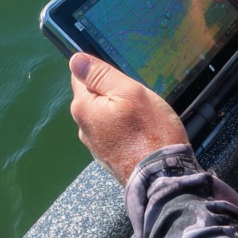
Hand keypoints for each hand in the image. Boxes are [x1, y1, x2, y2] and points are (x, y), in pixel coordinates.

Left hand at [69, 53, 188, 183]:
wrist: (162, 177)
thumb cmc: (149, 131)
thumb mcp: (129, 92)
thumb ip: (101, 75)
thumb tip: (75, 60)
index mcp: (83, 107)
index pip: (80, 76)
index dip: (100, 72)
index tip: (121, 79)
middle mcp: (83, 128)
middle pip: (93, 98)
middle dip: (112, 94)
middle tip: (137, 99)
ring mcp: (95, 146)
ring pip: (104, 116)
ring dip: (119, 113)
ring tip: (142, 117)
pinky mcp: (108, 158)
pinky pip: (113, 134)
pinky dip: (124, 130)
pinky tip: (141, 133)